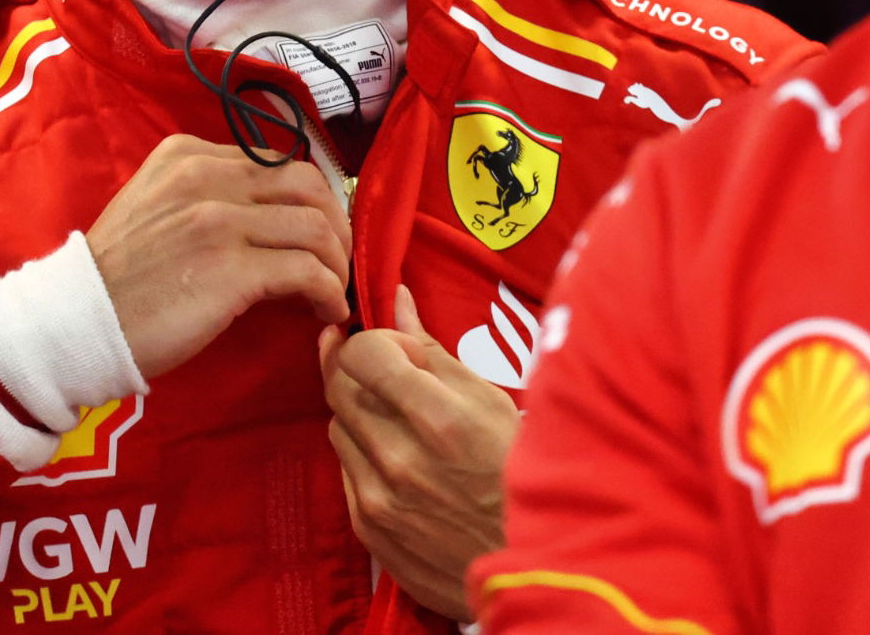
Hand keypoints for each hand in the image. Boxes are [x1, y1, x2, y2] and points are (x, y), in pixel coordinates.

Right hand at [86, 133, 350, 379]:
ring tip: (334, 287)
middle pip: (307, 185)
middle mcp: (207, 177)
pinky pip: (307, 270)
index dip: (309, 197)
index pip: (275, 162)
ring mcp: (221, 221)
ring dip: (337, 261)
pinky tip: (326, 310)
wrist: (75, 323)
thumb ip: (204, 192)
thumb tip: (267, 212)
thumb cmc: (116, 276)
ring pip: (316, 226)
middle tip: (337, 257)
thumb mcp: (154, 204)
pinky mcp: (232, 271)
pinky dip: (329, 291)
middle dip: (335, 222)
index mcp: (188, 154)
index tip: (316, 229)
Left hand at [319, 285, 520, 619]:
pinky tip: (397, 458)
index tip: (395, 347)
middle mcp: (399, 460)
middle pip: (339, 387)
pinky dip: (363, 455)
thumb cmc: (518, 474)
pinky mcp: (368, 531)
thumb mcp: (489, 401)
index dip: (373, 340)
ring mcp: (378, 500)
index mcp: (438, 419)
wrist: (531, 569)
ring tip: (399, 419)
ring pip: (338, 427)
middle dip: (357, 368)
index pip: (361, 354)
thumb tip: (396, 299)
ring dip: (360, 413)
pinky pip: (345, 471)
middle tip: (383, 367)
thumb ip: (432, 349)